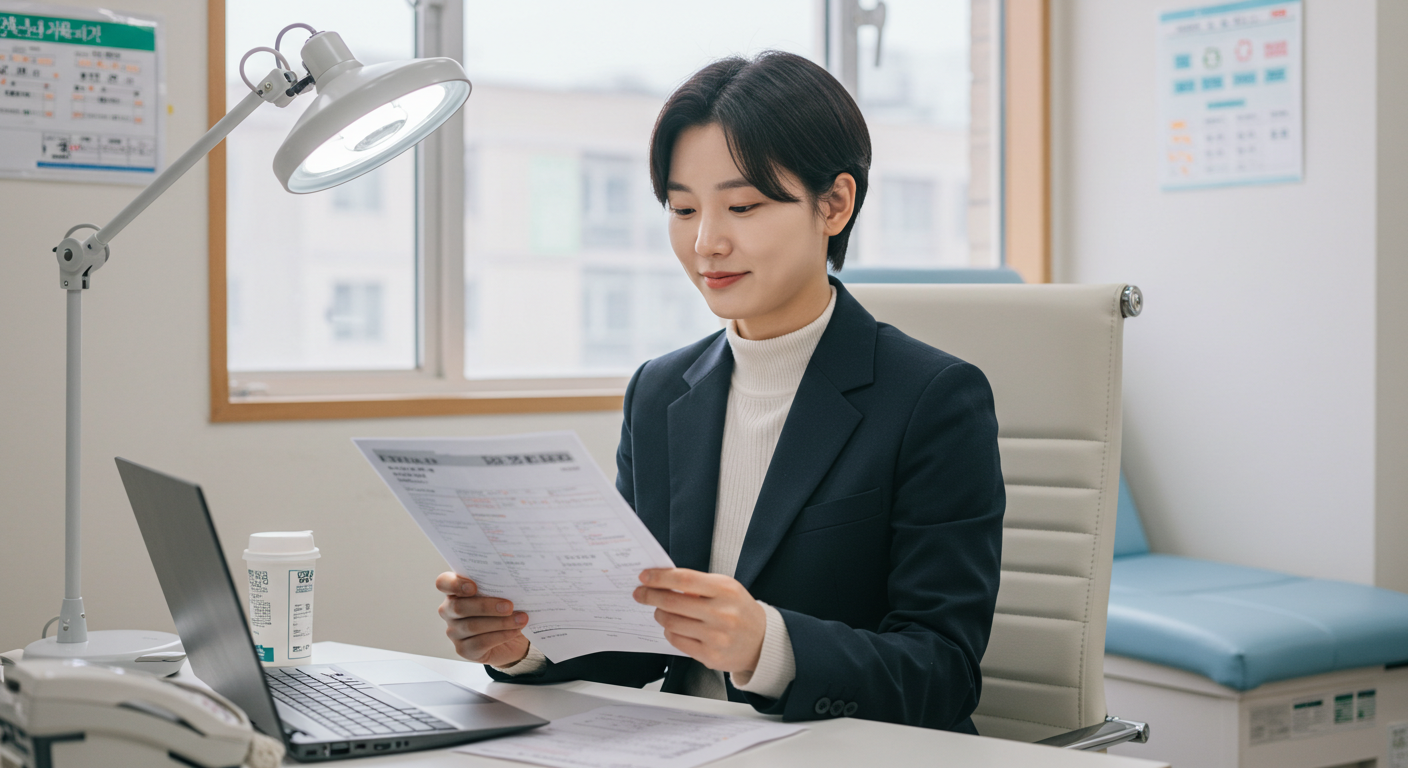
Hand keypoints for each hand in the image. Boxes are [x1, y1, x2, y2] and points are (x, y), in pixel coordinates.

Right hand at [435, 572, 530, 666]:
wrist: (512, 637)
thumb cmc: (503, 609)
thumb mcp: (501, 593)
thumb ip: (499, 586)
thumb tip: (514, 583)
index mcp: (455, 591)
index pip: (443, 583)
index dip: (455, 584)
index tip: (473, 586)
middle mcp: (450, 611)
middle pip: (459, 607)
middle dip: (486, 606)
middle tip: (510, 605)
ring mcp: (454, 631)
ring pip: (472, 626)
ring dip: (500, 622)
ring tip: (520, 619)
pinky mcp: (464, 649)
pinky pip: (480, 643)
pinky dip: (501, 636)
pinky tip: (515, 631)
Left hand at [633, 568, 765, 673]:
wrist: (762, 641)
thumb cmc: (739, 610)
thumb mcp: (726, 589)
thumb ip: (698, 585)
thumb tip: (663, 582)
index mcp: (725, 590)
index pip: (684, 580)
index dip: (660, 577)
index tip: (645, 576)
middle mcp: (722, 613)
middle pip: (672, 602)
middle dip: (650, 596)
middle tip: (641, 593)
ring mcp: (716, 636)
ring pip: (671, 623)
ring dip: (659, 615)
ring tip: (659, 611)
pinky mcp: (710, 655)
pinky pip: (677, 641)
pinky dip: (669, 631)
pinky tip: (672, 627)